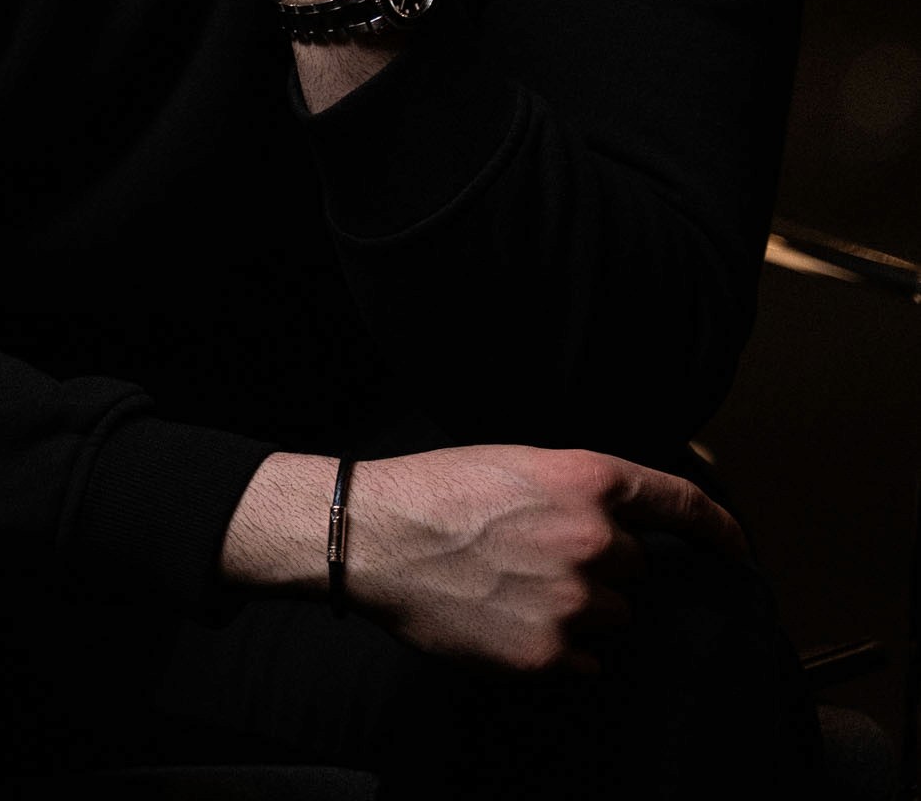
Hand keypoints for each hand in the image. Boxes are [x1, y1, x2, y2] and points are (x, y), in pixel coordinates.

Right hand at [221, 445, 744, 674]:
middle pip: (638, 570)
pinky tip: (511, 617)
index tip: (740, 551)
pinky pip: (584, 658)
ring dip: (581, 607)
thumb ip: (585, 490)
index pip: (685, 505)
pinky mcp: (550, 652)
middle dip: (604, 566)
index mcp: (591, 481)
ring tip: (518, 585)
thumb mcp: (524, 462)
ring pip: (612, 616)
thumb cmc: (443, 489)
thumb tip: (634, 521)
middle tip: (540, 554)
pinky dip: (558, 646)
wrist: (381, 536)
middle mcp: (595, 541)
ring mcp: (575, 601)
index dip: (723, 530)